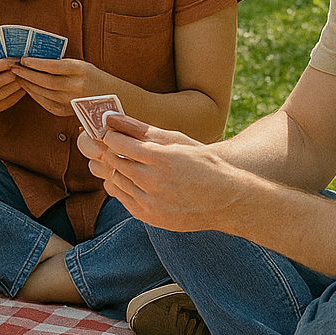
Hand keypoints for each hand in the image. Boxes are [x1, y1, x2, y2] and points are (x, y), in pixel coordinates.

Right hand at [0, 56, 25, 112]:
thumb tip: (16, 57)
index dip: (5, 64)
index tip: (16, 60)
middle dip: (12, 74)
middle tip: (23, 69)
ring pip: (6, 92)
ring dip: (18, 83)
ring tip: (25, 76)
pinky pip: (11, 100)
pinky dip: (19, 92)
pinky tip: (24, 85)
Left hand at [8, 57, 111, 115]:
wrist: (111, 97)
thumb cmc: (92, 77)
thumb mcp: (81, 65)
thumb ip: (61, 64)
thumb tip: (34, 60)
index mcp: (80, 70)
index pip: (52, 66)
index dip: (35, 63)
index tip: (23, 59)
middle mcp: (75, 86)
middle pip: (45, 81)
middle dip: (26, 74)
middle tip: (14, 67)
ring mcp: (70, 101)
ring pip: (43, 92)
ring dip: (28, 84)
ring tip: (18, 76)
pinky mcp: (66, 111)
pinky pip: (45, 103)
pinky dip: (34, 95)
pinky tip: (28, 88)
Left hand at [76, 116, 234, 231]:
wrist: (226, 200)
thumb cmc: (201, 164)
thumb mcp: (176, 140)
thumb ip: (140, 129)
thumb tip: (110, 117)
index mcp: (161, 158)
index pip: (117, 143)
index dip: (111, 136)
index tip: (112, 133)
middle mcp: (153, 181)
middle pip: (114, 162)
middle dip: (112, 152)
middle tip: (117, 147)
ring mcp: (150, 202)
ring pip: (115, 181)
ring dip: (117, 170)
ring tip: (130, 164)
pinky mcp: (149, 217)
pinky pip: (122, 199)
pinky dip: (123, 188)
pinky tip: (135, 181)